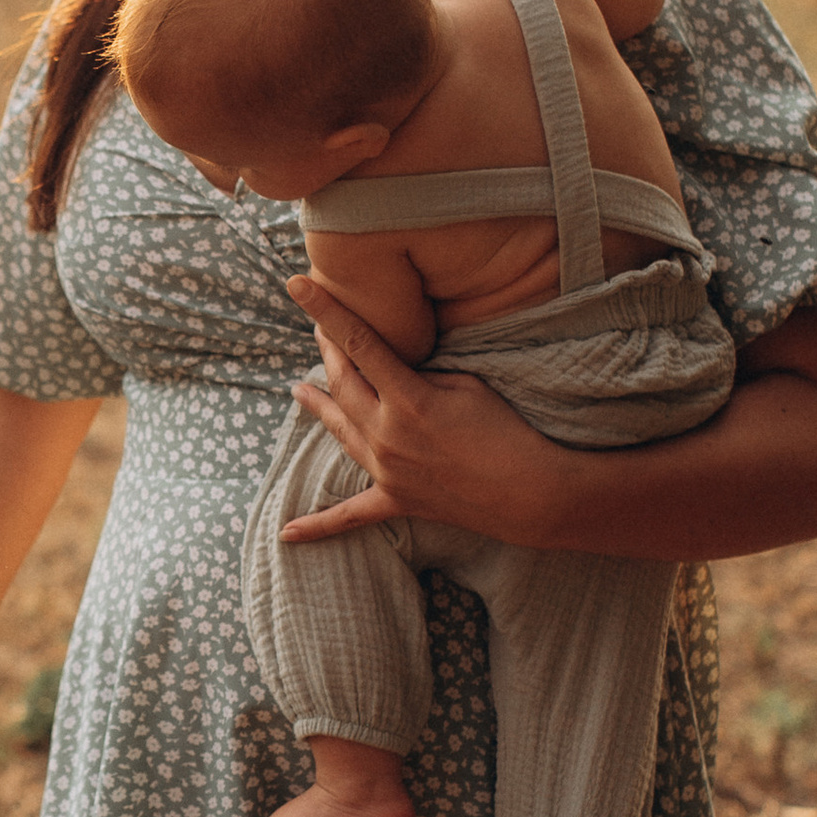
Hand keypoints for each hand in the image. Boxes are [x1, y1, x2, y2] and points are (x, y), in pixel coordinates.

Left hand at [279, 275, 567, 546]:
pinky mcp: (396, 500)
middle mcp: (386, 435)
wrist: (530, 493)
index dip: (326, 312)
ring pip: (339, 431)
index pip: (358, 343)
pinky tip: (287, 532)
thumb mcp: (467, 386)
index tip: (296, 285)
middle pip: (342, 384)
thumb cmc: (507, 431)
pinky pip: (351, 515)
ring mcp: (387, 471)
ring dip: (317, 407)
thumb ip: (423, 376)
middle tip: (317, 328)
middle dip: (327, 351)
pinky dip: (319, 524)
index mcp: (407, 399)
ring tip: (297, 391)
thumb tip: (394, 374)